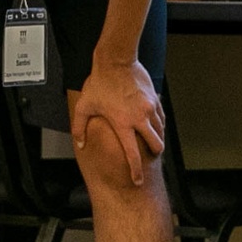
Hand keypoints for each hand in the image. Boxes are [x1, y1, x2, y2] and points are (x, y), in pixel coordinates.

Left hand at [71, 59, 164, 185]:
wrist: (116, 61)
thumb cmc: (100, 82)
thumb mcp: (84, 106)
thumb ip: (80, 127)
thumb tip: (80, 143)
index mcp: (123, 124)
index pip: (133, 154)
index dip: (136, 170)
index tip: (138, 180)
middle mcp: (139, 118)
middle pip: (155, 144)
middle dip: (154, 153)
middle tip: (150, 156)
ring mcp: (149, 108)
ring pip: (161, 131)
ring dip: (158, 138)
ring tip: (152, 141)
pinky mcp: (154, 99)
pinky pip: (161, 117)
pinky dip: (159, 124)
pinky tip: (153, 124)